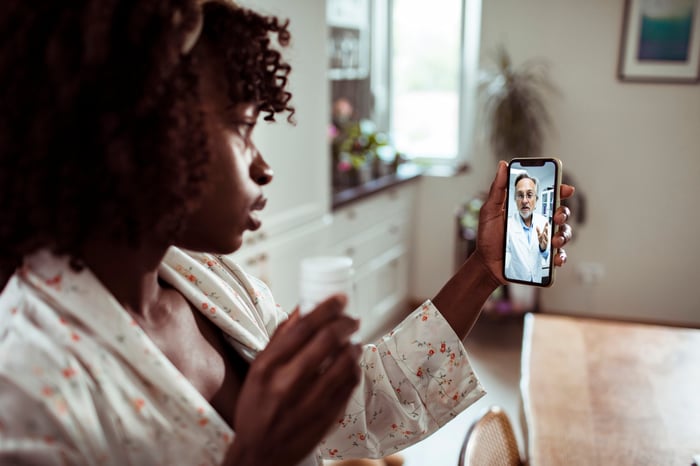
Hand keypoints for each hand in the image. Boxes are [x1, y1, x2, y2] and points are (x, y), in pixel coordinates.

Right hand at [226, 295, 360, 465]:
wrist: (261, 454)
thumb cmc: (257, 408)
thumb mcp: (259, 370)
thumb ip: (281, 338)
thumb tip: (304, 307)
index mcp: (267, 367)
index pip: (303, 327)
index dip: (327, 308)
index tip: (339, 299)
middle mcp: (287, 382)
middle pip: (327, 340)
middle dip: (346, 322)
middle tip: (351, 318)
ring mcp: (310, 400)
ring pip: (344, 361)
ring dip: (354, 345)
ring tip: (353, 341)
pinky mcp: (327, 415)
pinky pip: (350, 383)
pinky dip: (354, 367)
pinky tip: (351, 363)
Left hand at [475, 161, 574, 282]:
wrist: (486, 264)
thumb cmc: (488, 236)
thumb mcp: (490, 210)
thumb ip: (498, 189)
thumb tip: (503, 164)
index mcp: (528, 209)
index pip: (548, 196)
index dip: (560, 190)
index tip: (565, 189)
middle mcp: (538, 222)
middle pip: (561, 213)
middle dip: (563, 213)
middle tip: (556, 216)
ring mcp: (542, 239)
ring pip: (563, 234)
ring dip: (564, 235)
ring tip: (554, 241)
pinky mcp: (543, 257)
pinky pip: (558, 256)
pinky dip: (560, 256)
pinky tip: (555, 257)